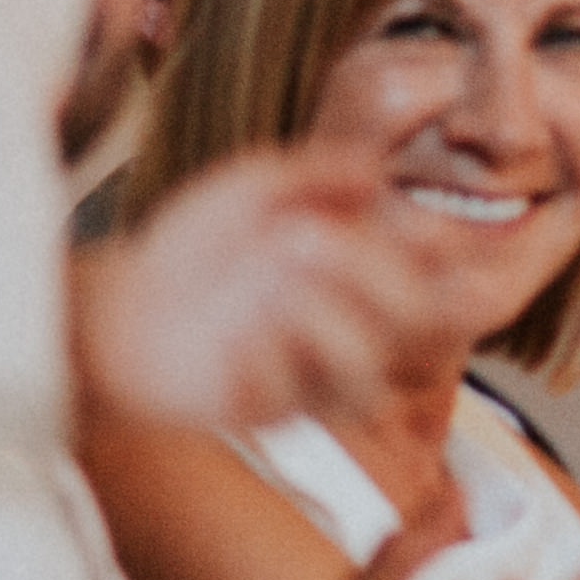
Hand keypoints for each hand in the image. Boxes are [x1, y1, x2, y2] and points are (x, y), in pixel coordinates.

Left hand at [76, 146, 494, 430]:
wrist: (122, 308)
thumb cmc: (192, 247)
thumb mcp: (254, 186)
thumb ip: (316, 172)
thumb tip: (375, 171)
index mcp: (362, 265)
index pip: (437, 265)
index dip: (458, 253)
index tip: (446, 233)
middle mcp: (356, 320)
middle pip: (417, 314)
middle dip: (370, 269)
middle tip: (303, 239)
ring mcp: (322, 370)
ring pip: (369, 363)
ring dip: (320, 313)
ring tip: (264, 287)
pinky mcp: (282, 408)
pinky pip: (298, 388)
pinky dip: (262, 352)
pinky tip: (229, 339)